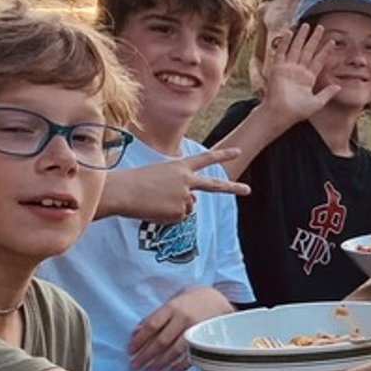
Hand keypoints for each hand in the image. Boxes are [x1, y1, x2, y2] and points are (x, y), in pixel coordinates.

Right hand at [101, 148, 251, 223]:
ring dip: (174, 207)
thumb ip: (181, 187)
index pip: (205, 159)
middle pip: (214, 185)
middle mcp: (187, 180)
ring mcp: (185, 197)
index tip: (238, 151)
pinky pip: (178, 218)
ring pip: (188, 207)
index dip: (222, 155)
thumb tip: (194, 203)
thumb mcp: (160, 177)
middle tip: (247, 190)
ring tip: (155, 201)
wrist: (122, 191)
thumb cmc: (135, 181)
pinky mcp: (180, 212)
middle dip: (232, 187)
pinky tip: (155, 210)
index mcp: (180, 167)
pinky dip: (167, 217)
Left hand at [129, 287, 234, 370]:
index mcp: (171, 307)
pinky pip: (191, 355)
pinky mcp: (205, 339)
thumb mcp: (170, 302)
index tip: (130, 351)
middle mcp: (183, 318)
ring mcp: (195, 330)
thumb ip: (154, 317)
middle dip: (146, 356)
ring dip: (160, 364)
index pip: (151, 325)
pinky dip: (180, 365)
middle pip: (161, 341)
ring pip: (175, 350)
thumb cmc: (188, 301)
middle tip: (134, 366)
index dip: (139, 339)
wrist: (217, 299)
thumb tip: (135, 333)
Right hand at [261, 23, 339, 121]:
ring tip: (306, 25)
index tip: (332, 41)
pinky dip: (284, 42)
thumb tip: (339, 87)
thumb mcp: (317, 102)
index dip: (325, 51)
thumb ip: (327, 93)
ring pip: (296, 48)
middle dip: (314, 39)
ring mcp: (288, 68)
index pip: (319, 60)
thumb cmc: (297, 111)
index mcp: (309, 78)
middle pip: (308, 51)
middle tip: (320, 27)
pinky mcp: (278, 68)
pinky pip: (281, 52)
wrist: (281, 114)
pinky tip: (289, 32)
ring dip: (301, 37)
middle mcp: (299, 71)